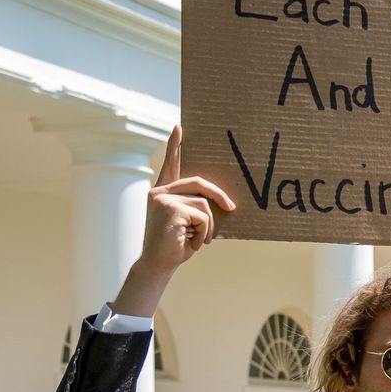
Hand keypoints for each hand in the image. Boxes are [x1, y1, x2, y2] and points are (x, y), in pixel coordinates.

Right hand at [110, 126, 235, 315]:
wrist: (159, 265)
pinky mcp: (170, 209)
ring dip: (208, 226)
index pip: (171, 164)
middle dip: (219, 196)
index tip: (179, 126)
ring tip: (198, 240)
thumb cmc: (176, 245)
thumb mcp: (188, 222)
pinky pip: (202, 217)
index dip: (174, 145)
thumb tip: (223, 201)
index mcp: (164, 192)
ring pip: (204, 204)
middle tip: (232, 208)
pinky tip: (191, 243)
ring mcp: (163, 199)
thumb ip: (196, 206)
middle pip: (199, 183)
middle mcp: (160, 192)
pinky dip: (204, 233)